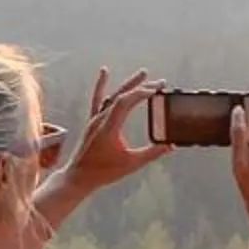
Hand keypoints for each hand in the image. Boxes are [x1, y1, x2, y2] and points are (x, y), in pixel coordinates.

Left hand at [57, 67, 173, 191]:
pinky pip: (97, 100)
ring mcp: (95, 120)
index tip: (157, 90)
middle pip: (120, 96)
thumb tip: (170, 145)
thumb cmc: (103, 172)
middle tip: (159, 82)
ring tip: (143, 74)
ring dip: (127, 84)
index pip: (124, 103)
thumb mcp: (131, 164)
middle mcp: (100, 120)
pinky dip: (101, 85)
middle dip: (141, 87)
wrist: (78, 177)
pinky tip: (104, 71)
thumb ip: (152, 153)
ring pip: (111, 95)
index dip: (140, 93)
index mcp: (108, 128)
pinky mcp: (93, 122)